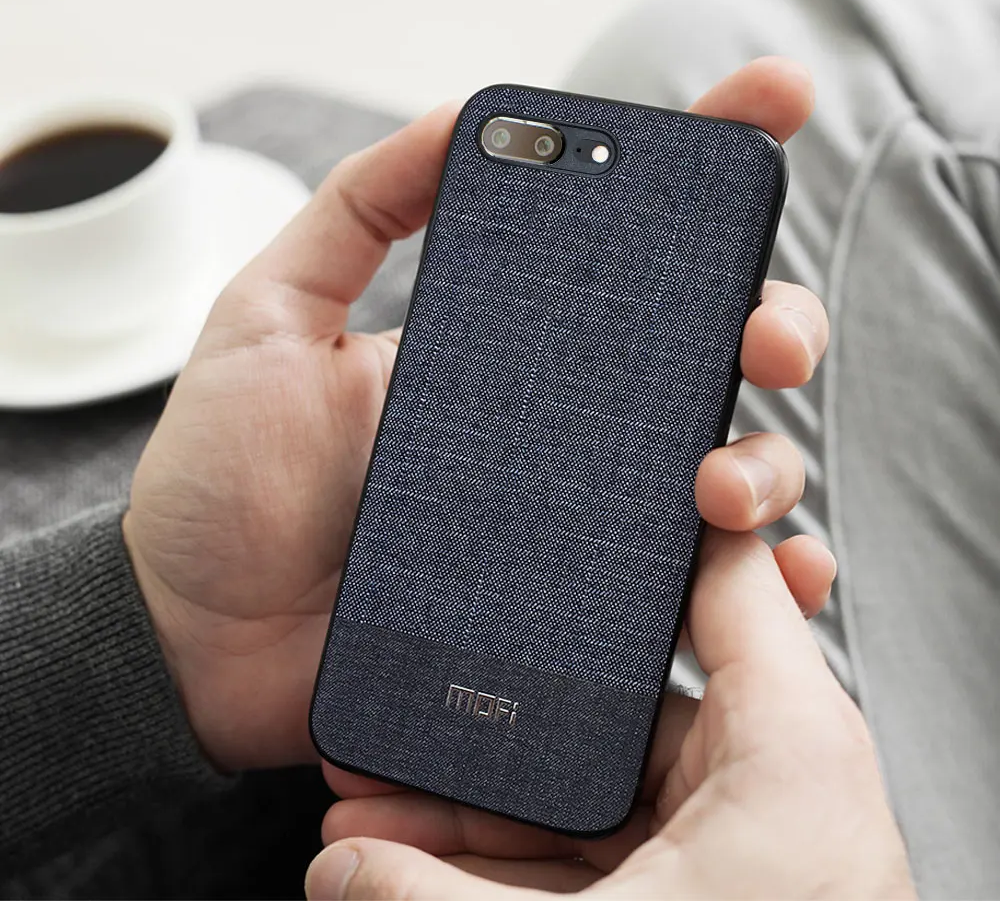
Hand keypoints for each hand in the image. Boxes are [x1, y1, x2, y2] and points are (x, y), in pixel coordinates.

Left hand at [125, 57, 829, 773]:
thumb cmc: (225, 482)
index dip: (712, 178)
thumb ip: (357, 210)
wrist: (201, 639)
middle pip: (713, 360)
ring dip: (768, 464)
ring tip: (719, 485)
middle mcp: (564, 430)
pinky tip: (783, 572)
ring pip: (728, 473)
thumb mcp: (272, 316)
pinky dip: (760, 582)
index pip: (634, 254)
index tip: (775, 107)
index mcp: (509, 350)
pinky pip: (692, 595)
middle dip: (778, 325)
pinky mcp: (576, 620)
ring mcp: (577, 525)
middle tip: (766, 340)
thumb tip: (463, 111)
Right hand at [307, 526, 913, 899]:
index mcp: (785, 738)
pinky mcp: (701, 882)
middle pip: (611, 694)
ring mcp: (729, 831)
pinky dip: (513, 859)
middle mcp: (763, 769)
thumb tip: (340, 867)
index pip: (719, 571)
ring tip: (378, 804)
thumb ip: (450, 897)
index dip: (651, 515)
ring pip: (586, 782)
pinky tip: (418, 864)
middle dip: (493, 714)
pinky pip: (592, 845)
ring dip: (484, 800)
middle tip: (409, 717)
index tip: (573, 492)